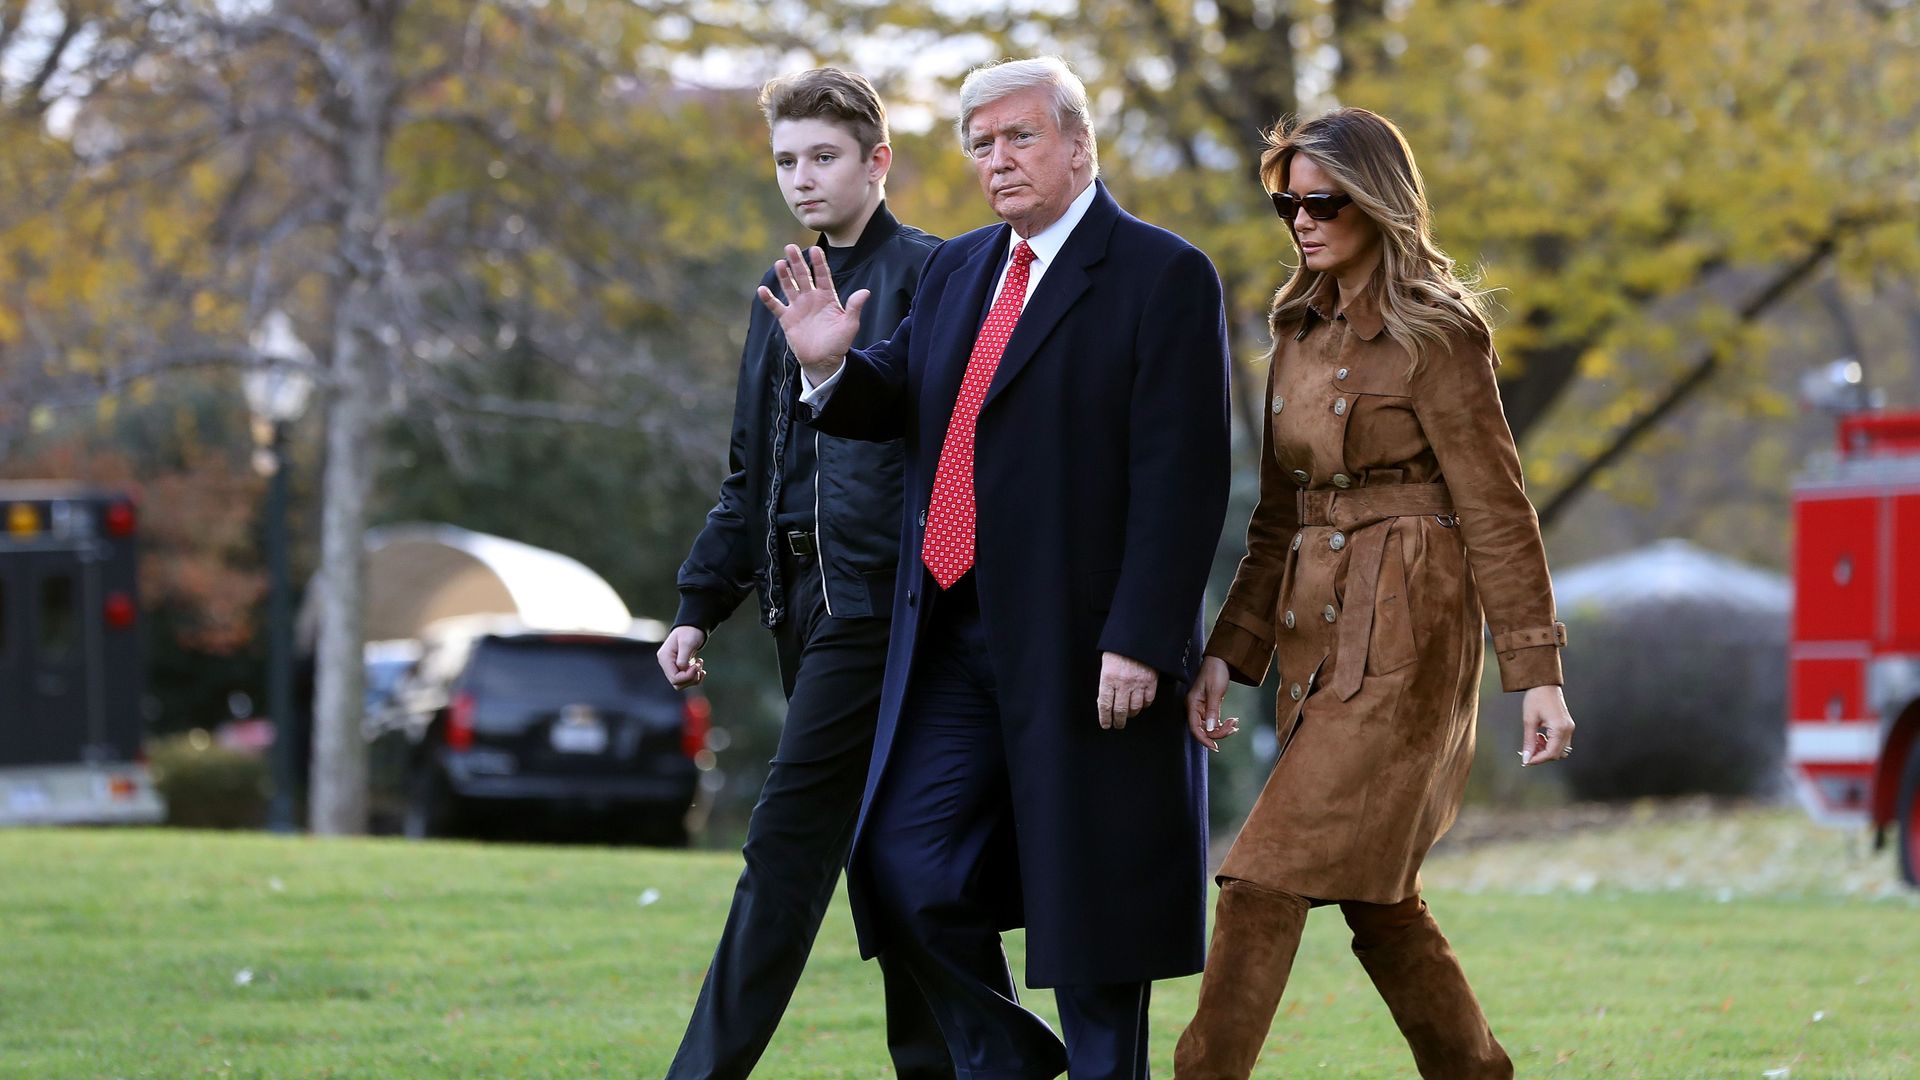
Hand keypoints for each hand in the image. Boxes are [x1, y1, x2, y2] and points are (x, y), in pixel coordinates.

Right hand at [657, 626, 707, 689]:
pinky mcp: (679, 667)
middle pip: (677, 683)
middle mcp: (666, 664)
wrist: (693, 627)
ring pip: (682, 684)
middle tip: (699, 666)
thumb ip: (683, 658)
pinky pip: (686, 679)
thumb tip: (682, 670)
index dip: (688, 676)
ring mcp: (672, 666)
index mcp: (665, 658)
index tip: (697, 665)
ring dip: (694, 678)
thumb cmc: (689, 632)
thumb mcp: (687, 643)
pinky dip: (695, 677)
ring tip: (700, 665)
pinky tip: (700, 668)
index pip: (674, 678)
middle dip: (691, 678)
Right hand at [757, 244, 868, 382]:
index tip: (815, 250)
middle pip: (802, 276)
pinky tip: (762, 290)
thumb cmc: (839, 343)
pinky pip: (776, 306)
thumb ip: (854, 307)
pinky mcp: (787, 319)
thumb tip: (866, 292)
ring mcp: (798, 307)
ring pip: (789, 287)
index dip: (818, 263)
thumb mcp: (849, 325)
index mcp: (827, 297)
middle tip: (790, 247)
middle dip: (796, 262)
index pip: (822, 275)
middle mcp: (811, 298)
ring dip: (783, 275)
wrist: (823, 361)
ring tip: (779, 263)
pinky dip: (769, 299)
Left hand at [1097, 652, 1157, 730]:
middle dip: (1118, 721)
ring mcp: (1138, 683)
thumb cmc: (1119, 650)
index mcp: (1108, 678)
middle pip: (1120, 710)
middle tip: (1117, 724)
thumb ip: (1105, 683)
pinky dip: (1144, 705)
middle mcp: (1123, 683)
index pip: (1105, 705)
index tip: (1106, 724)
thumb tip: (1103, 701)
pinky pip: (1148, 700)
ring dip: (1131, 714)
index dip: (1105, 718)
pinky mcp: (1150, 682)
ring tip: (1128, 715)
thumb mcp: (1106, 664)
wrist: (1138, 636)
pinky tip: (1140, 704)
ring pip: (1135, 708)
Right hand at [1185, 657, 1237, 751]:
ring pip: (1210, 727)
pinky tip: (1233, 722)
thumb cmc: (1215, 672)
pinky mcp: (1208, 707)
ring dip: (1222, 728)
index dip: (1204, 739)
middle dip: (1218, 732)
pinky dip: (1223, 724)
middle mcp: (1195, 708)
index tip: (1215, 747)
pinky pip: (1214, 721)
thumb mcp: (1215, 691)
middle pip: (1203, 729)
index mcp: (1192, 704)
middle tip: (1233, 727)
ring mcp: (1201, 708)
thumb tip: (1209, 729)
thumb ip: (1212, 711)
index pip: (1194, 728)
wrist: (1221, 660)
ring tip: (1234, 724)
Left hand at [1518, 684, 1573, 765]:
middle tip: (1528, 750)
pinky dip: (1550, 744)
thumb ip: (1529, 741)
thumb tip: (1526, 758)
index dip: (1538, 759)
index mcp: (1560, 728)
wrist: (1544, 683)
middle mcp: (1568, 729)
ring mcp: (1569, 727)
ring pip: (1560, 749)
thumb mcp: (1529, 721)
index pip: (1551, 753)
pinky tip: (1540, 736)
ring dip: (1546, 750)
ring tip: (1534, 740)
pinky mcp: (1567, 726)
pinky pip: (1561, 742)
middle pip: (1557, 754)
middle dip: (1542, 755)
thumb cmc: (1536, 698)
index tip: (1526, 761)